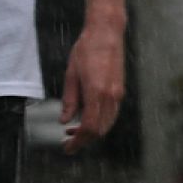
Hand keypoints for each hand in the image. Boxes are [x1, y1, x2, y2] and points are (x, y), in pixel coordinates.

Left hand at [60, 25, 126, 153]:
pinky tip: (84, 119)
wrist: (106, 34)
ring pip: (106, 124)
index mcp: (96, 92)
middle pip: (99, 130)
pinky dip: (98, 122)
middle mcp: (110, 97)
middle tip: (67, 143)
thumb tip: (63, 120)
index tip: (67, 148)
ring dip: (91, 132)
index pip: (89, 127)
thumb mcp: (70, 75)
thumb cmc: (85, 51)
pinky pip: (110, 114)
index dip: (78, 140)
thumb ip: (69, 100)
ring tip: (71, 131)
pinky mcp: (119, 91)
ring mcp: (117, 95)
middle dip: (83, 140)